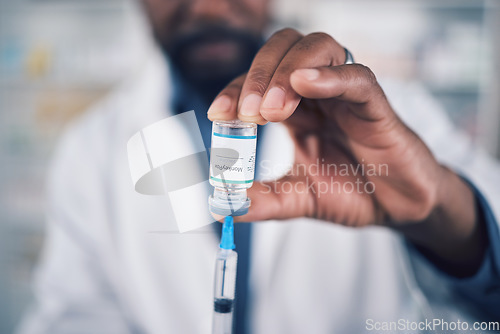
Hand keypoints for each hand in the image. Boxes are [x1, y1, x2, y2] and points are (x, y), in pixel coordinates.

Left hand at [207, 29, 485, 274]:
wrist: (396, 208)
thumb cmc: (351, 191)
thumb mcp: (296, 198)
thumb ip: (263, 200)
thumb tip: (222, 207)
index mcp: (295, 109)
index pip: (258, 81)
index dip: (235, 90)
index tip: (218, 114)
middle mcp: (318, 93)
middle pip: (283, 50)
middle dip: (258, 75)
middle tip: (247, 113)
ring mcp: (346, 95)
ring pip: (317, 48)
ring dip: (285, 72)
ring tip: (271, 110)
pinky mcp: (375, 106)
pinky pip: (356, 77)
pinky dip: (329, 76)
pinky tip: (305, 82)